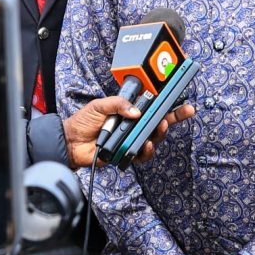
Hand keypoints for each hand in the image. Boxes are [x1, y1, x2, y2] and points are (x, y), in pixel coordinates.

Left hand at [59, 94, 193, 167]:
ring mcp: (132, 140)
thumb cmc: (84, 122)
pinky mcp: (127, 154)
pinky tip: (146, 144)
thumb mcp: (100, 106)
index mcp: (130, 111)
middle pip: (160, 122)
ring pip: (154, 138)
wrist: (71, 142)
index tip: (183, 99)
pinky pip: (142, 154)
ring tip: (160, 127)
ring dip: (160, 133)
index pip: (153, 106)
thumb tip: (137, 112)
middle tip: (183, 112)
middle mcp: (134, 125)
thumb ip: (118, 104)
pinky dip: (146, 150)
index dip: (169, 103)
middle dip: (175, 116)